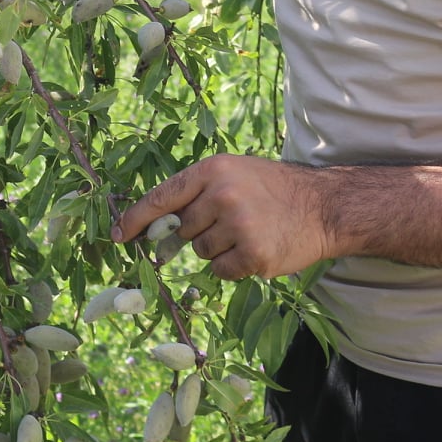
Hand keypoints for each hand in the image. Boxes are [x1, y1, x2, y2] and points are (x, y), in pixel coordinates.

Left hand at [113, 154, 333, 279]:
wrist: (324, 207)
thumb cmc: (273, 189)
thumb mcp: (234, 174)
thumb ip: (197, 193)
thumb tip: (156, 227)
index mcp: (213, 170)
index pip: (162, 198)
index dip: (135, 219)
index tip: (117, 236)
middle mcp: (222, 195)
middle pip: (182, 231)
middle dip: (199, 232)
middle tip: (231, 223)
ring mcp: (238, 226)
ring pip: (200, 253)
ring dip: (218, 250)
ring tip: (247, 233)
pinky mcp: (253, 255)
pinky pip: (220, 271)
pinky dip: (234, 267)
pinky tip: (256, 250)